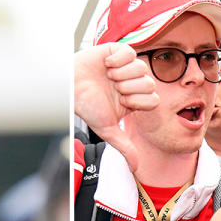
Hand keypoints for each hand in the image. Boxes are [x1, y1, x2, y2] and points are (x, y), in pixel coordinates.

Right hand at [74, 43, 157, 171]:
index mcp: (134, 100)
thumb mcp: (107, 129)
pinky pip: (130, 52)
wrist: (68, 87)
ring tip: (109, 76)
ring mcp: (126, 67)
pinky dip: (118, 59)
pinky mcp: (117, 51)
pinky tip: (107, 64)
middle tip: (114, 89)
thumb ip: (124, 147)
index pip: (153, 99)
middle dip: (130, 88)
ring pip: (141, 67)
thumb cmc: (86, 107)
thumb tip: (136, 168)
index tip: (122, 102)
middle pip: (149, 83)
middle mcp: (132, 83)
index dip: (138, 101)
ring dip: (122, 74)